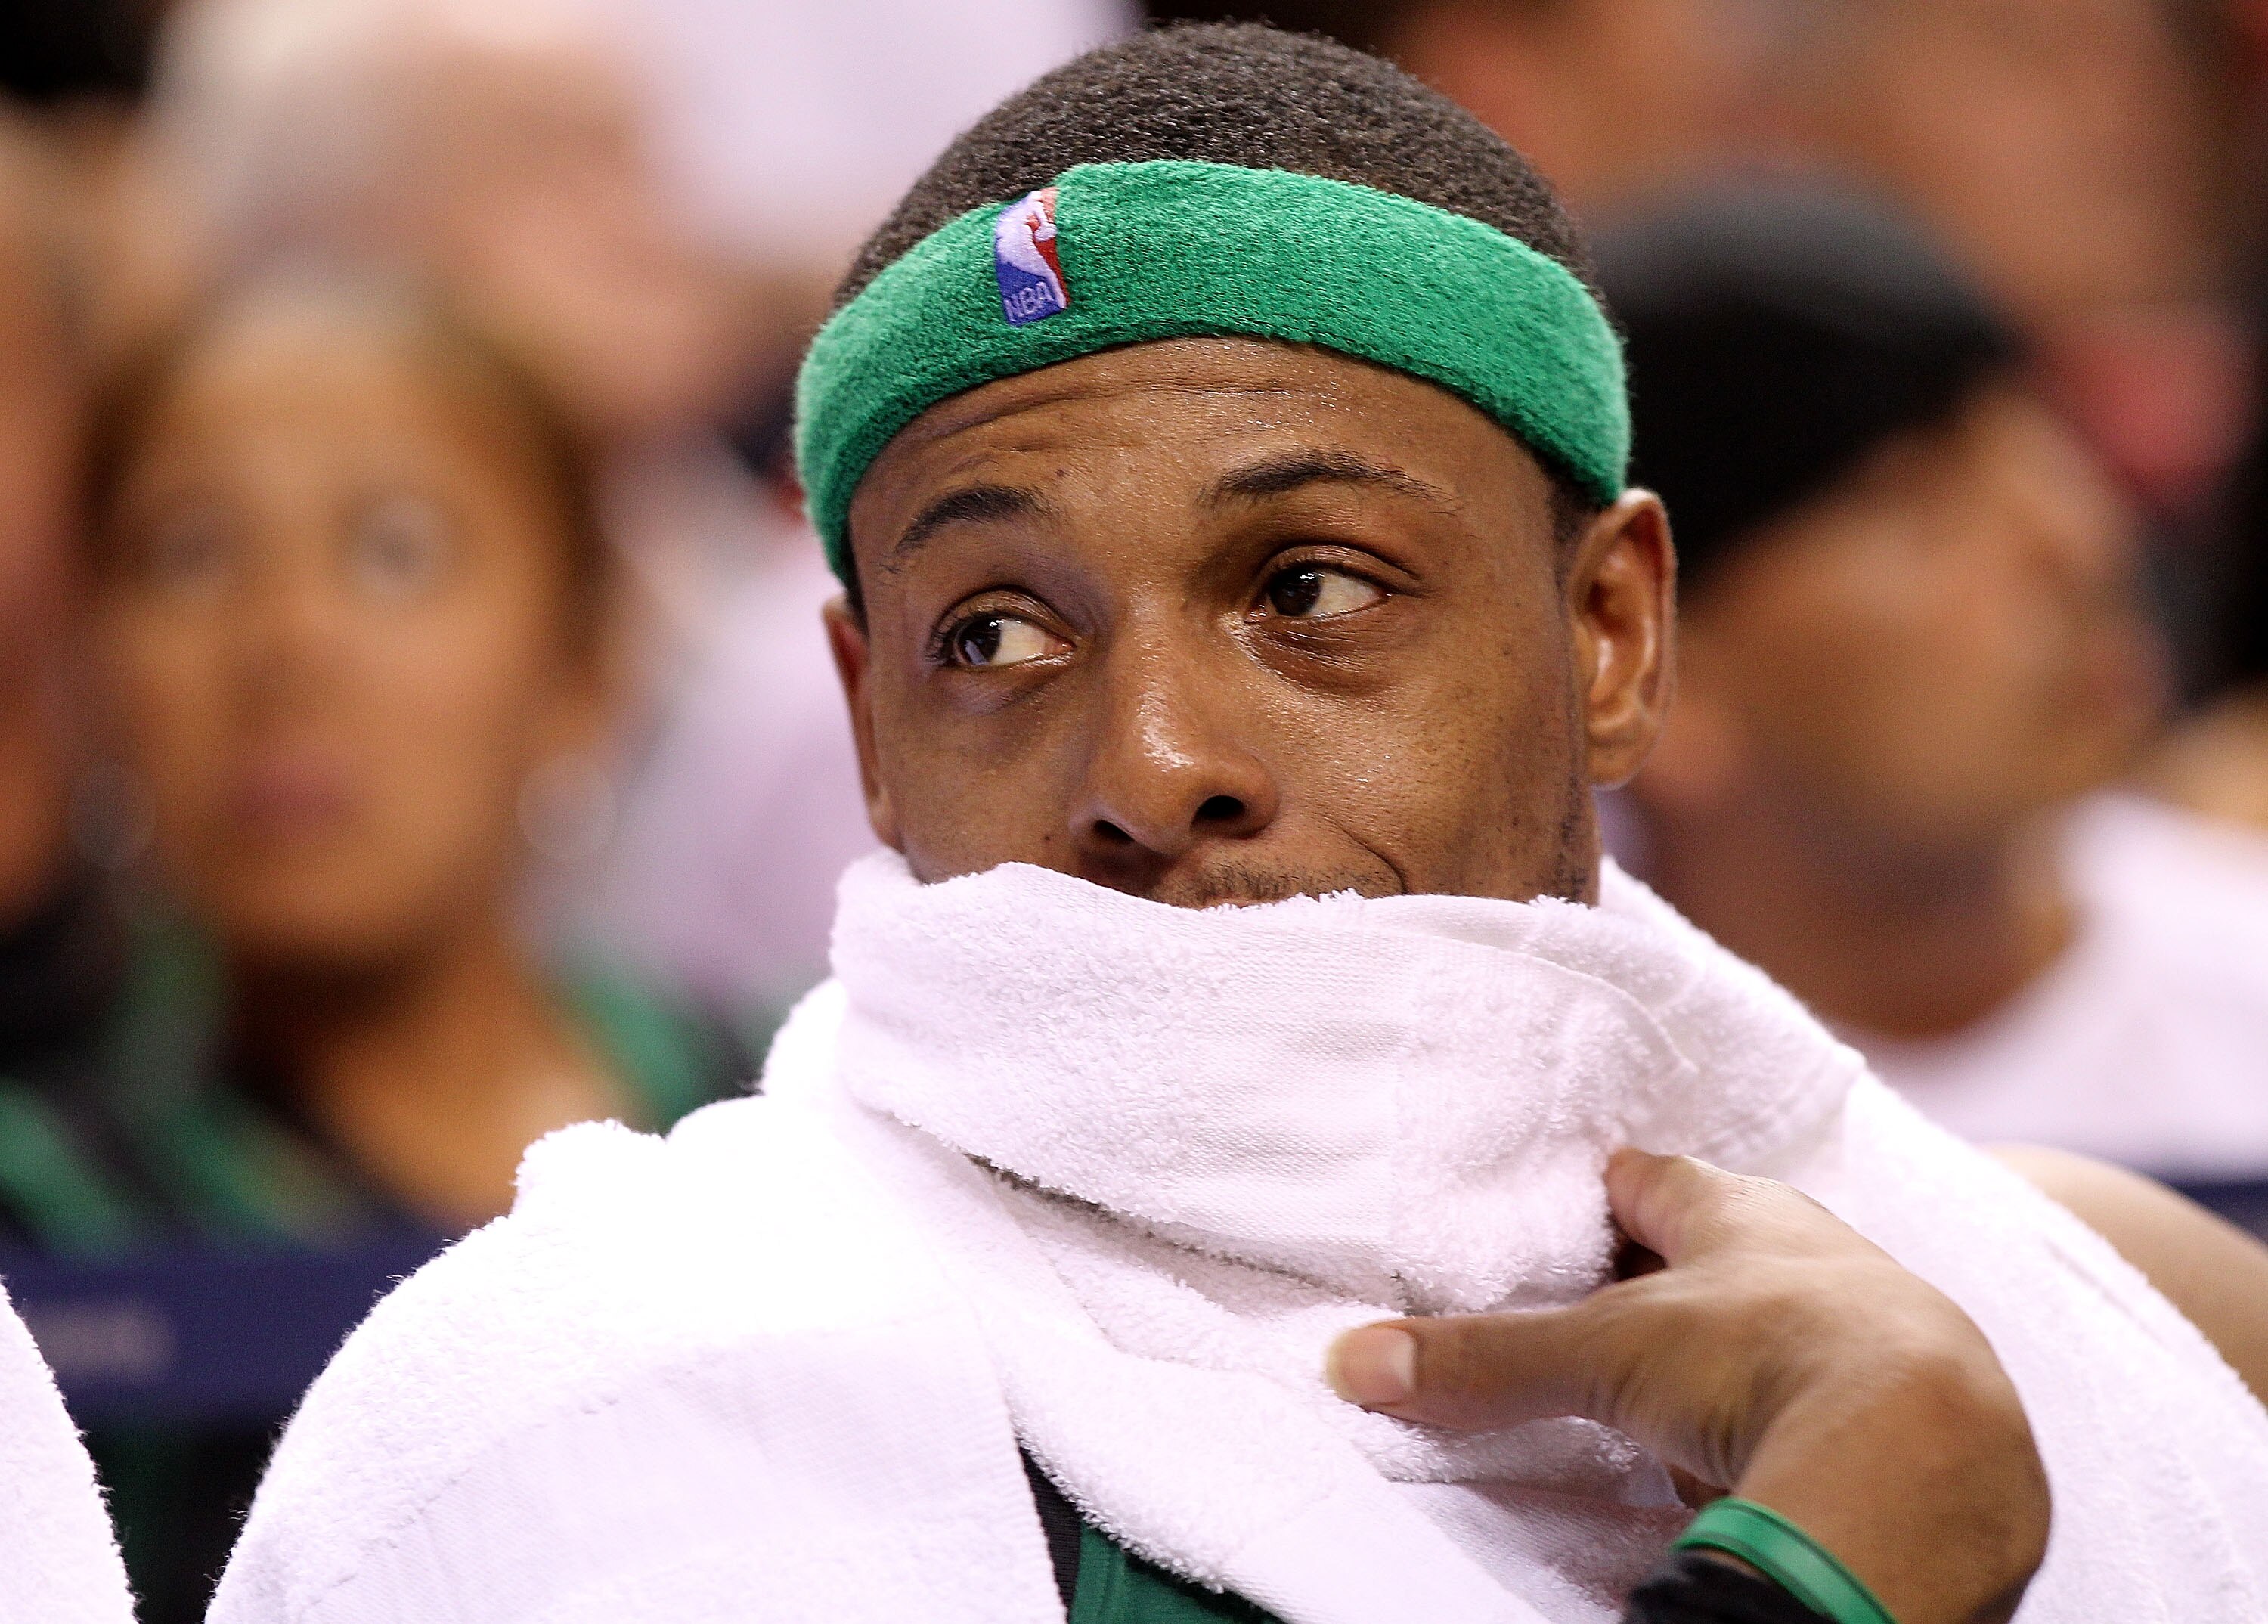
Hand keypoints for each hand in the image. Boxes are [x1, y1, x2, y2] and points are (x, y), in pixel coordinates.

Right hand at [1325, 1151, 2048, 1623]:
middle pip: (1727, 1252)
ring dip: (1741, 1358)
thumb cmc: (1768, 1355)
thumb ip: (1484, 1360)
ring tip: (1686, 1397)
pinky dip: (1793, 1424)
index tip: (1574, 1203)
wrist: (1928, 1452)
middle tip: (1617, 1307)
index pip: (1656, 1179)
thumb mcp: (1606, 1353)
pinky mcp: (1918, 1414)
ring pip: (1788, 1328)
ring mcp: (1876, 1332)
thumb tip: (1352, 1362)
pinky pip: (1835, 1404)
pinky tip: (1767, 1457)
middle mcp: (1819, 1256)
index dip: (1610, 1192)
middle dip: (1675, 1279)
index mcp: (1743, 1213)